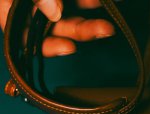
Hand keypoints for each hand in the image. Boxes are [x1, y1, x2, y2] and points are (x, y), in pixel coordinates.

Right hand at [0, 0, 114, 56]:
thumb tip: (54, 12)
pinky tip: (109, 2)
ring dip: (91, 19)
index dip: (49, 47)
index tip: (69, 47)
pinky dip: (91, 1)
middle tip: (104, 29)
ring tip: (111, 17)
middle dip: (82, 30)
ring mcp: (50, 3)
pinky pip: (79, 0)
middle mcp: (31, 11)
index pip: (27, 40)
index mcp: (11, 13)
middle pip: (57, 28)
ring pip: (72, 15)